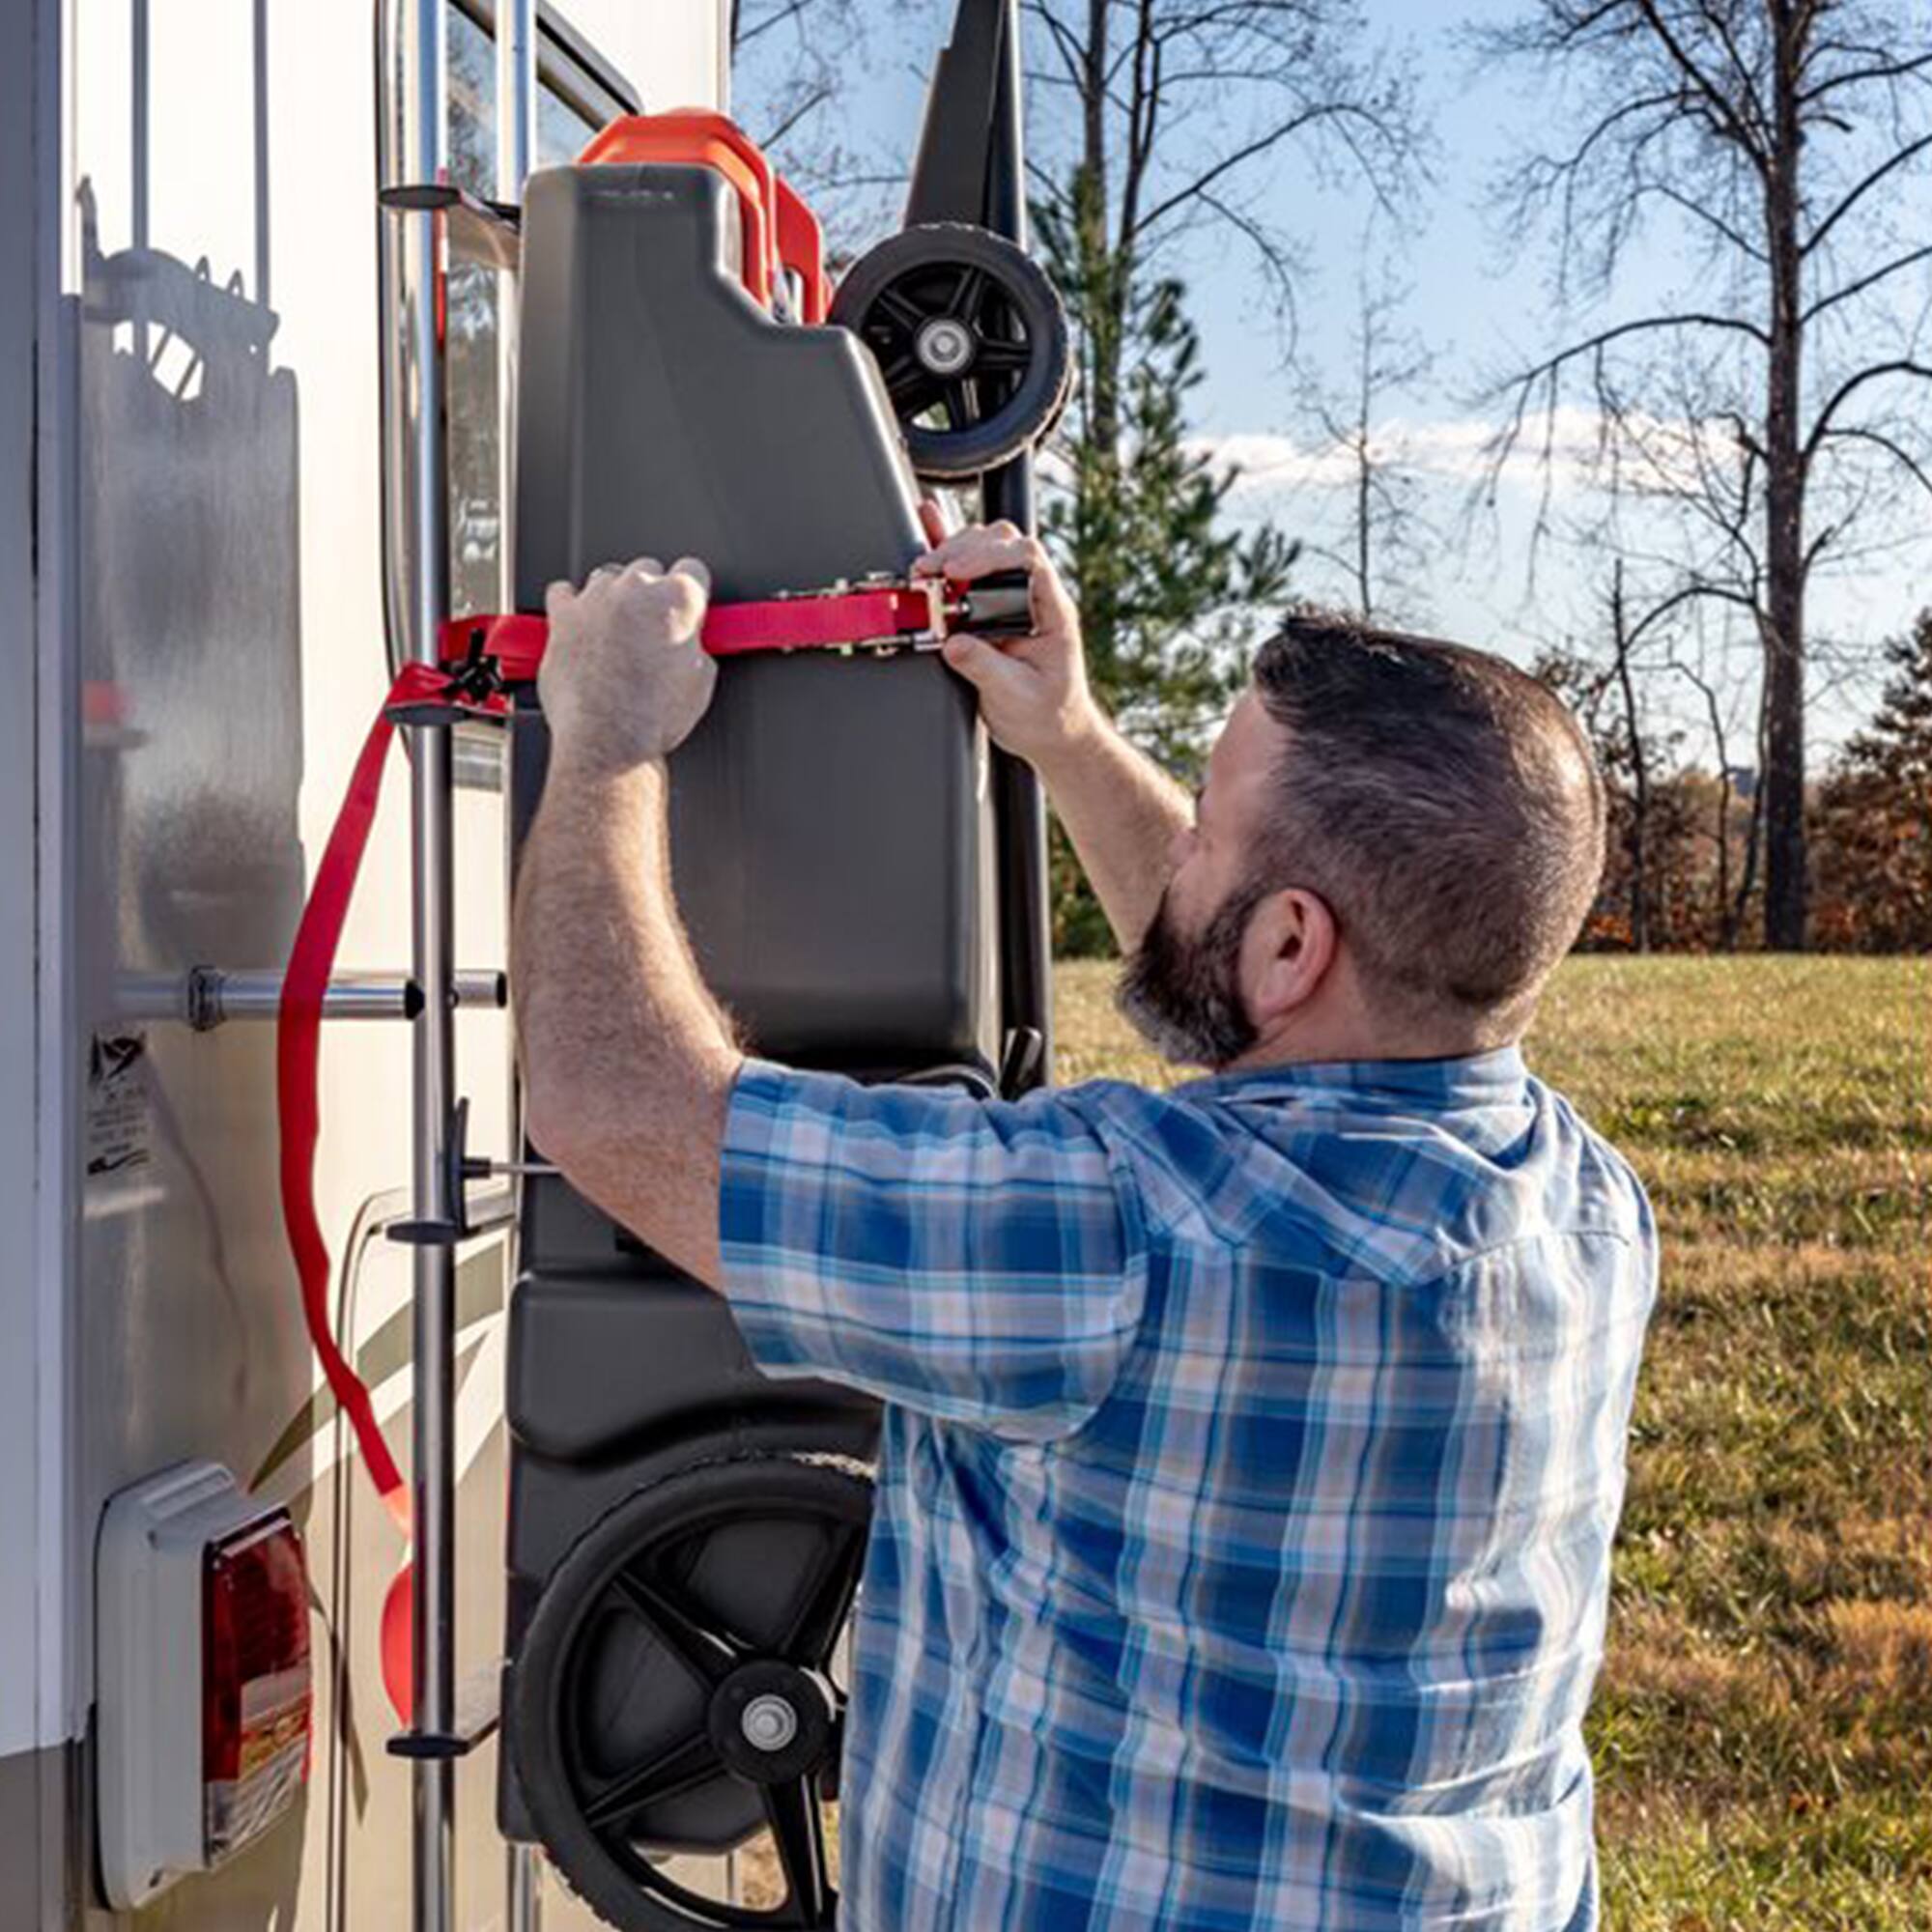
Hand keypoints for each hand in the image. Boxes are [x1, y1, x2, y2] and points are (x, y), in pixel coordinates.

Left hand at [539, 557, 715, 775]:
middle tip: (653, 629)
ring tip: (618, 633)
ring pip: (607, 579)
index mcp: (678, 599)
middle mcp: (636, 589)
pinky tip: (581, 622)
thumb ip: (695, 645)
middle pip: (648, 570)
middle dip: (652, 596)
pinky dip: (571, 603)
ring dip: (614, 599)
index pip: (693, 570)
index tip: (688, 607)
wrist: (609, 738)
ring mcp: (597, 599)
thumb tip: (688, 643)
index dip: (693, 592)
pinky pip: (562, 592)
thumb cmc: (653, 717)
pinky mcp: (564, 617)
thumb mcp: (701, 681)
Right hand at [912, 520, 1098, 773]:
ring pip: (983, 549)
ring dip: (950, 552)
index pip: (1027, 558)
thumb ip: (986, 667)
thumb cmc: (1047, 714)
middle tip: (932, 570)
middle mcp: (1031, 597)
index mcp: (1051, 610)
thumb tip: (954, 643)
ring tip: (924, 571)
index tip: (956, 572)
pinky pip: (966, 571)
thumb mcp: (1016, 695)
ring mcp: (1008, 599)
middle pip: (1003, 543)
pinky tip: (929, 532)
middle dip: (963, 548)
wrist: (1049, 732)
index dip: (990, 555)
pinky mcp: (985, 611)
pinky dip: (946, 551)